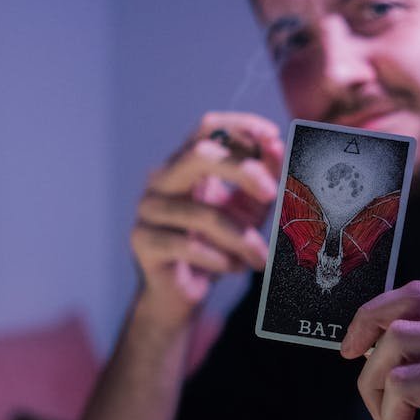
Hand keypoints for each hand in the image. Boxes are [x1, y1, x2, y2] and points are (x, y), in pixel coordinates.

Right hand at [131, 111, 283, 328]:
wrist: (182, 292)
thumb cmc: (218, 245)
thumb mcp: (249, 210)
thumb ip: (264, 179)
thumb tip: (277, 147)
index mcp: (186, 164)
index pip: (209, 128)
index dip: (242, 127)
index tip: (274, 138)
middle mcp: (162, 179)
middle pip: (198, 155)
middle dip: (241, 170)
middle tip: (272, 193)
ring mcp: (148, 209)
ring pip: (202, 213)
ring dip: (241, 238)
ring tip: (260, 258)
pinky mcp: (142, 241)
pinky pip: (187, 246)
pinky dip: (219, 259)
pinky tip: (233, 268)